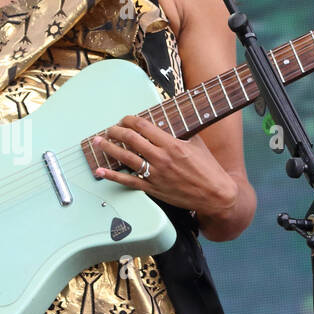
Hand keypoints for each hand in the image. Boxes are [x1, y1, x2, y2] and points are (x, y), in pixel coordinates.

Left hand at [90, 114, 237, 215]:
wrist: (215, 195)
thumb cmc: (208, 169)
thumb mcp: (197, 143)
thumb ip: (181, 131)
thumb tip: (171, 120)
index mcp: (172, 144)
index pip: (143, 127)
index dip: (129, 120)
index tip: (124, 119)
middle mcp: (161, 158)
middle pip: (131, 140)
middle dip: (116, 131)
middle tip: (110, 129)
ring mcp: (155, 174)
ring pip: (125, 158)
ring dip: (109, 148)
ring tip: (98, 142)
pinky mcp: (153, 188)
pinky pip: (128, 181)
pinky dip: (112, 175)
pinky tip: (100, 171)